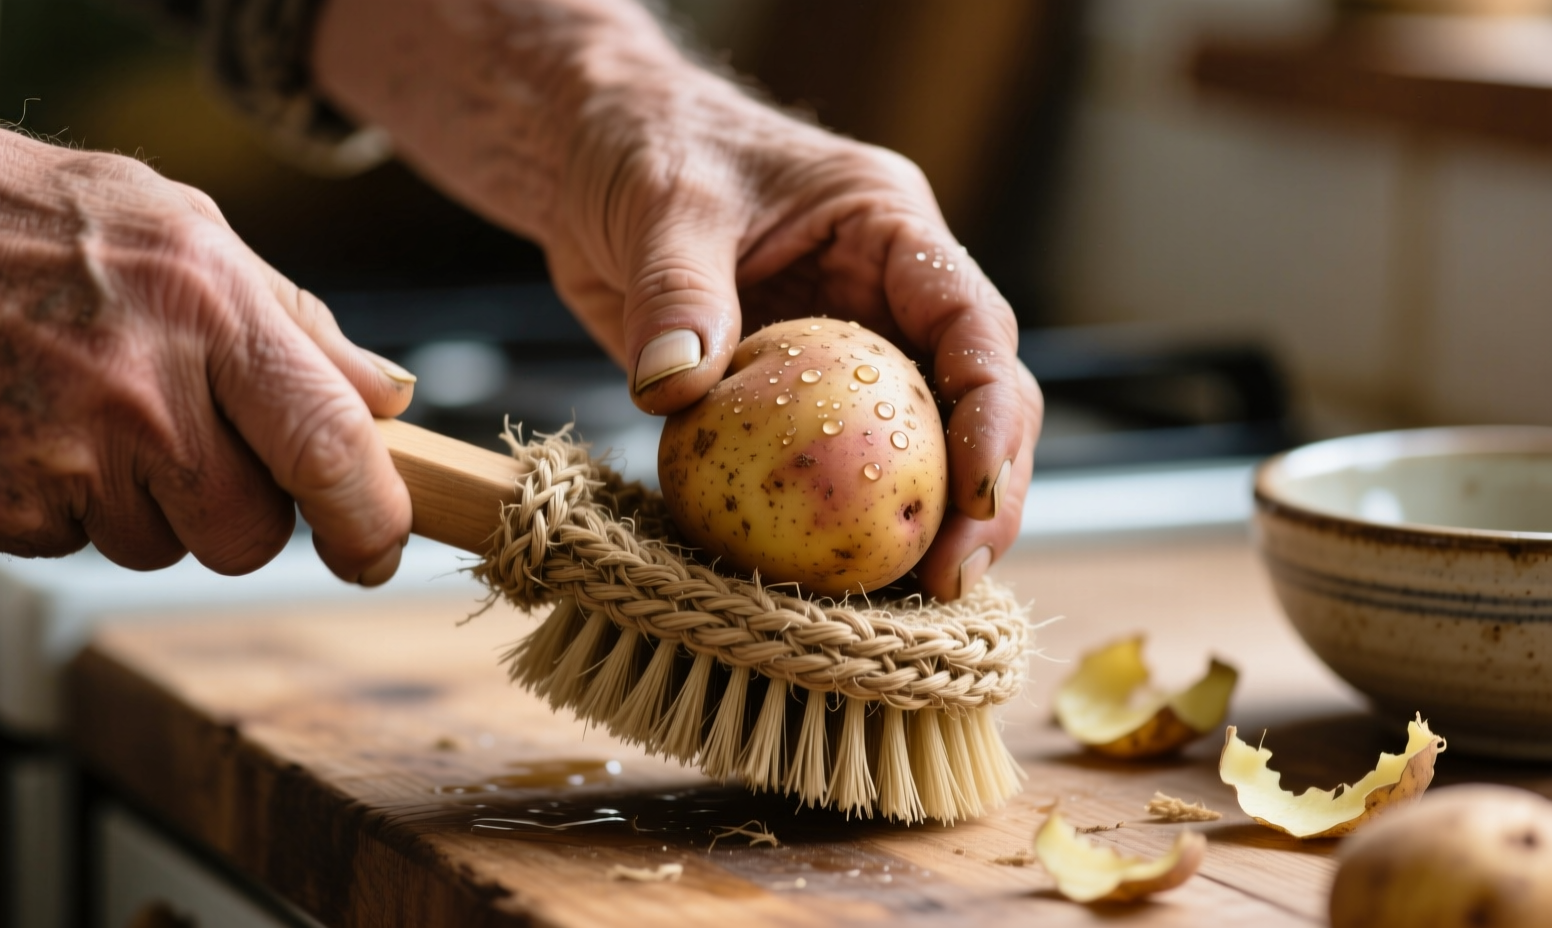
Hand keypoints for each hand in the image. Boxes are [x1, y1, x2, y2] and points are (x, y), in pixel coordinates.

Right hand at [0, 118, 414, 583]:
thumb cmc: (30, 219)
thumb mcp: (182, 227)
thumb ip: (294, 321)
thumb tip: (389, 399)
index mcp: (210, 308)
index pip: (329, 444)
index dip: (371, 517)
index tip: (378, 548)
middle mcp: (145, 391)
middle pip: (250, 535)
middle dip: (239, 511)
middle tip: (190, 441)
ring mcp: (63, 457)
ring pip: (160, 549)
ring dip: (144, 506)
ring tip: (86, 410)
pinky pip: (72, 547)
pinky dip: (62, 508)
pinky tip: (28, 428)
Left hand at [541, 76, 1042, 600]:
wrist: (587, 160)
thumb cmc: (643, 148)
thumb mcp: (663, 204)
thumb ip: (677, 292)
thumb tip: (674, 390)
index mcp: (891, 232)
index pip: (972, 321)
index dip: (992, 410)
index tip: (977, 490)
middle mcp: (887, 300)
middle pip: (971, 403)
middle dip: (982, 496)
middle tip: (949, 580)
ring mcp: (846, 356)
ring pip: (916, 451)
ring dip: (922, 530)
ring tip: (905, 615)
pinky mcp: (792, 403)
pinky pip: (826, 475)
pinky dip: (830, 531)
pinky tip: (823, 594)